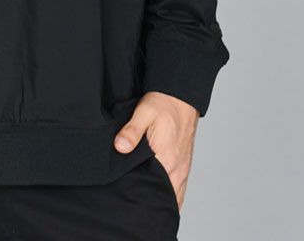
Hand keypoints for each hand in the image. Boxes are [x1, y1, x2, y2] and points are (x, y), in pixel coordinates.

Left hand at [112, 91, 198, 210]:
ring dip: (161, 199)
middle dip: (152, 203)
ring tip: (143, 203)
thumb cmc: (162, 104)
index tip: (130, 203)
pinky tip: (156, 194)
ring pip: (174, 196)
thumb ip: (132, 131)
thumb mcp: (144, 113)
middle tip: (133, 206)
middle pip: (166, 198)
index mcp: (168, 160)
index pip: (156, 192)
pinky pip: (179, 189)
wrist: (180, 96)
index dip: (144, 199)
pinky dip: (170, 194)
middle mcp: (178, 169)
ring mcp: (183, 169)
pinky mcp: (184, 165)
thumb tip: (120, 147)